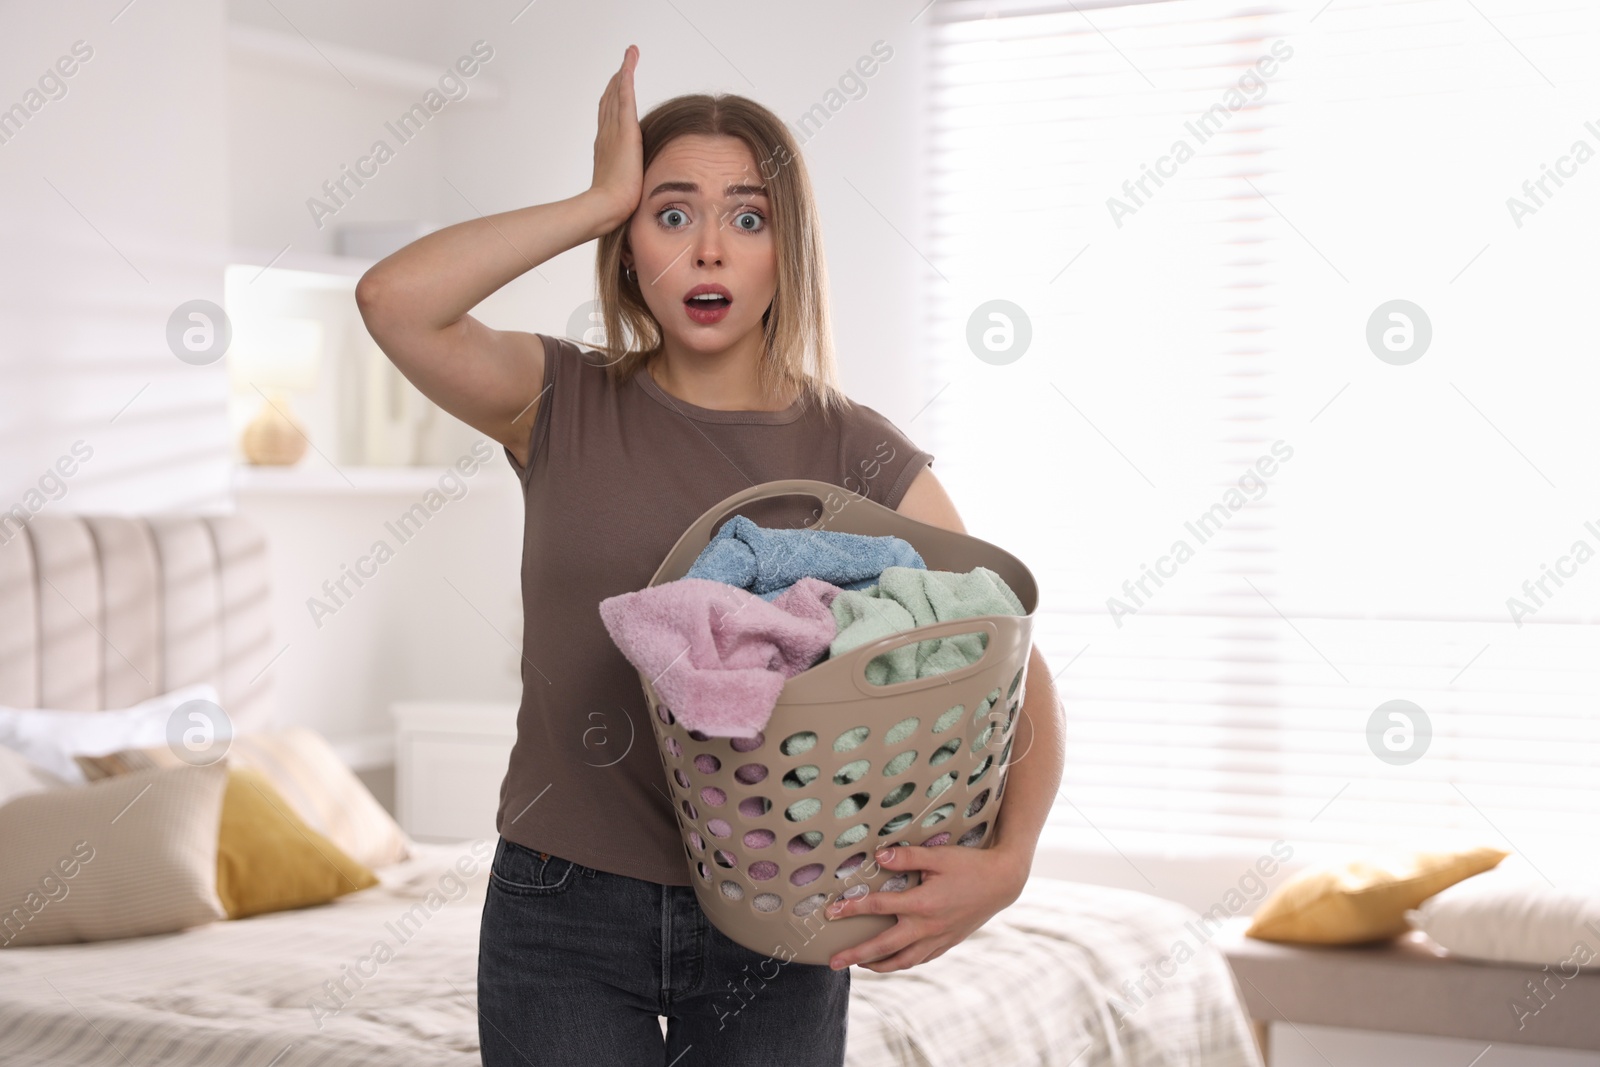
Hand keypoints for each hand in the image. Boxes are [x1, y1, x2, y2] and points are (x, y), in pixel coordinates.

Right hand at [590, 44, 643, 227]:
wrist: (607, 206)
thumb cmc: (614, 205)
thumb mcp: (624, 189)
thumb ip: (628, 182)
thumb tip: (635, 191)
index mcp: (607, 147)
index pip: (609, 117)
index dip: (613, 100)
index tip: (617, 87)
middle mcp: (606, 134)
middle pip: (610, 100)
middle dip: (617, 80)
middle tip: (623, 64)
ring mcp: (613, 129)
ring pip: (617, 93)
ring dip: (623, 71)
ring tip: (630, 54)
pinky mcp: (625, 129)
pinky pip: (625, 94)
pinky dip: (627, 75)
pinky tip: (630, 60)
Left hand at [822, 841, 1028, 972]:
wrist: (1003, 883)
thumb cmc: (969, 865)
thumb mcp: (938, 855)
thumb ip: (907, 856)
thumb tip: (879, 855)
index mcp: (922, 904)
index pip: (878, 908)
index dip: (852, 909)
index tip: (830, 912)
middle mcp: (927, 927)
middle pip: (883, 947)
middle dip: (855, 956)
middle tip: (833, 962)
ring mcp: (938, 939)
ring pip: (902, 961)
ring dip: (878, 965)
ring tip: (860, 966)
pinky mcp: (947, 943)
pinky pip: (920, 960)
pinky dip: (903, 963)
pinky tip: (894, 961)